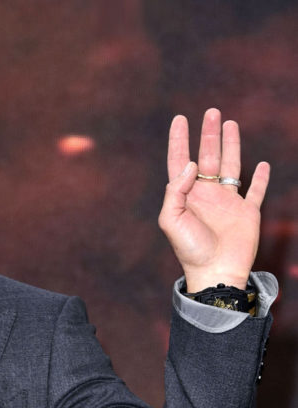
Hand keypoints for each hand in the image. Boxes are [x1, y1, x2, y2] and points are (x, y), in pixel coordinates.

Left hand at [158, 108, 269, 291]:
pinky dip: (259, 178)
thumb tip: (190, 164)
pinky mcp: (247, 213)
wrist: (215, 271)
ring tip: (230, 123)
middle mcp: (206, 194)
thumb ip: (175, 191)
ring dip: (231, 145)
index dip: (179, 140)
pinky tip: (260, 164)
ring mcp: (227, 202)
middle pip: (207, 156)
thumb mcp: (171, 219)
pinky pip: (255, 191)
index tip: (180, 119)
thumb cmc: (189, 248)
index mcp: (186, 195)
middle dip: (208, 134)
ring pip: (230, 166)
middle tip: (211, 112)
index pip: (180, 161)